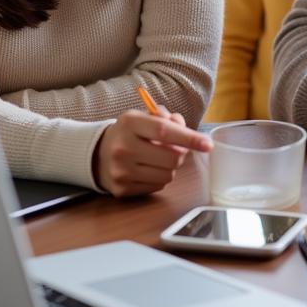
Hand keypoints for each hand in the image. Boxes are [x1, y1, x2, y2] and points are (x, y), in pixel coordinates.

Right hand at [93, 109, 212, 197]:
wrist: (98, 154)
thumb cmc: (130, 132)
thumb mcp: (144, 116)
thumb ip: (167, 118)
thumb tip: (185, 129)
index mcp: (130, 123)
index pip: (164, 131)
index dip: (189, 138)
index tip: (208, 144)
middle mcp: (123, 147)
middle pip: (171, 157)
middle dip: (181, 153)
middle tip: (175, 148)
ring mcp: (121, 171)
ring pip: (168, 175)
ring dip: (171, 167)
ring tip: (159, 158)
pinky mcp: (122, 189)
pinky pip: (157, 186)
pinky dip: (160, 178)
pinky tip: (148, 169)